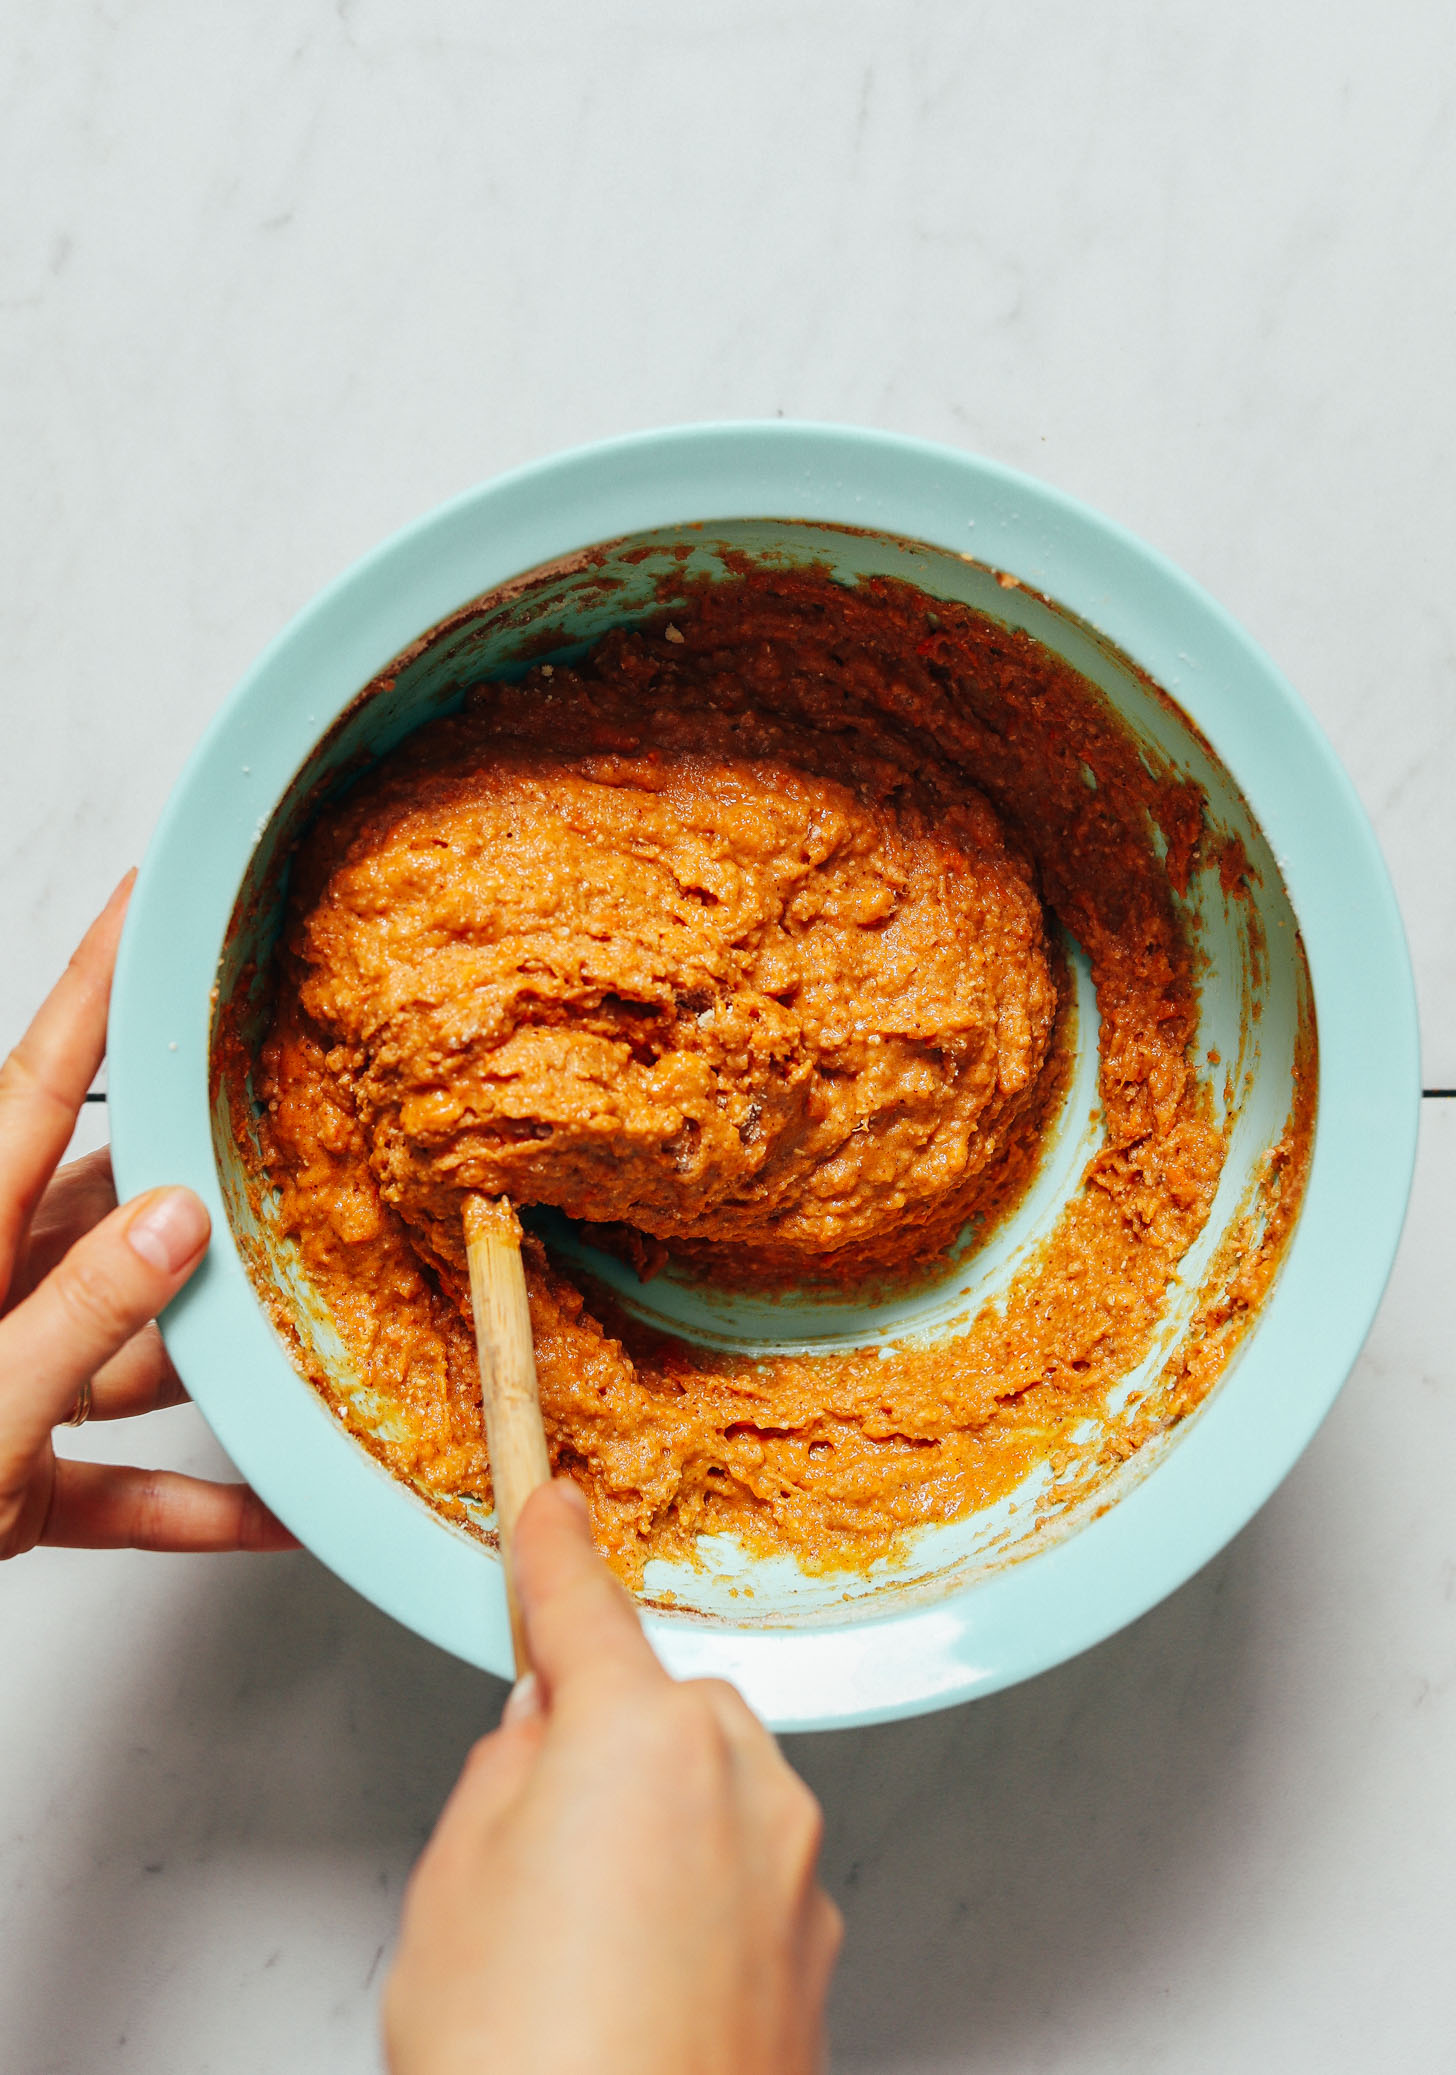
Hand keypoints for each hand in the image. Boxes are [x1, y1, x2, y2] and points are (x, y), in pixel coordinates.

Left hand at [0, 874, 295, 1557]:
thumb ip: (79, 1315)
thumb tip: (176, 1219)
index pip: (45, 1078)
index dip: (103, 979)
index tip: (155, 895)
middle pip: (119, 1202)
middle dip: (212, 1166)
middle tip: (300, 1115)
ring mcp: (8, 1376)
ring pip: (140, 1336)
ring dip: (225, 1353)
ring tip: (326, 1333)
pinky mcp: (18, 1469)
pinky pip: (128, 1476)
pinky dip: (199, 1501)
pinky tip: (277, 1515)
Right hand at [385, 1482, 842, 2074]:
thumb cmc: (521, 2059)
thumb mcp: (457, 1880)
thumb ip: (510, 1769)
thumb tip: (546, 1730)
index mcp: (645, 1736)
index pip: (583, 1609)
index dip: (555, 1550)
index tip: (552, 1501)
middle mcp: (743, 1780)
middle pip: (662, 1710)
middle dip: (607, 1742)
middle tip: (529, 1839)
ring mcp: (792, 1867)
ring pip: (712, 1793)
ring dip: (658, 1826)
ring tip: (579, 1948)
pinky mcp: (817, 1949)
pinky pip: (748, 1874)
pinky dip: (700, 1898)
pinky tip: (637, 1984)